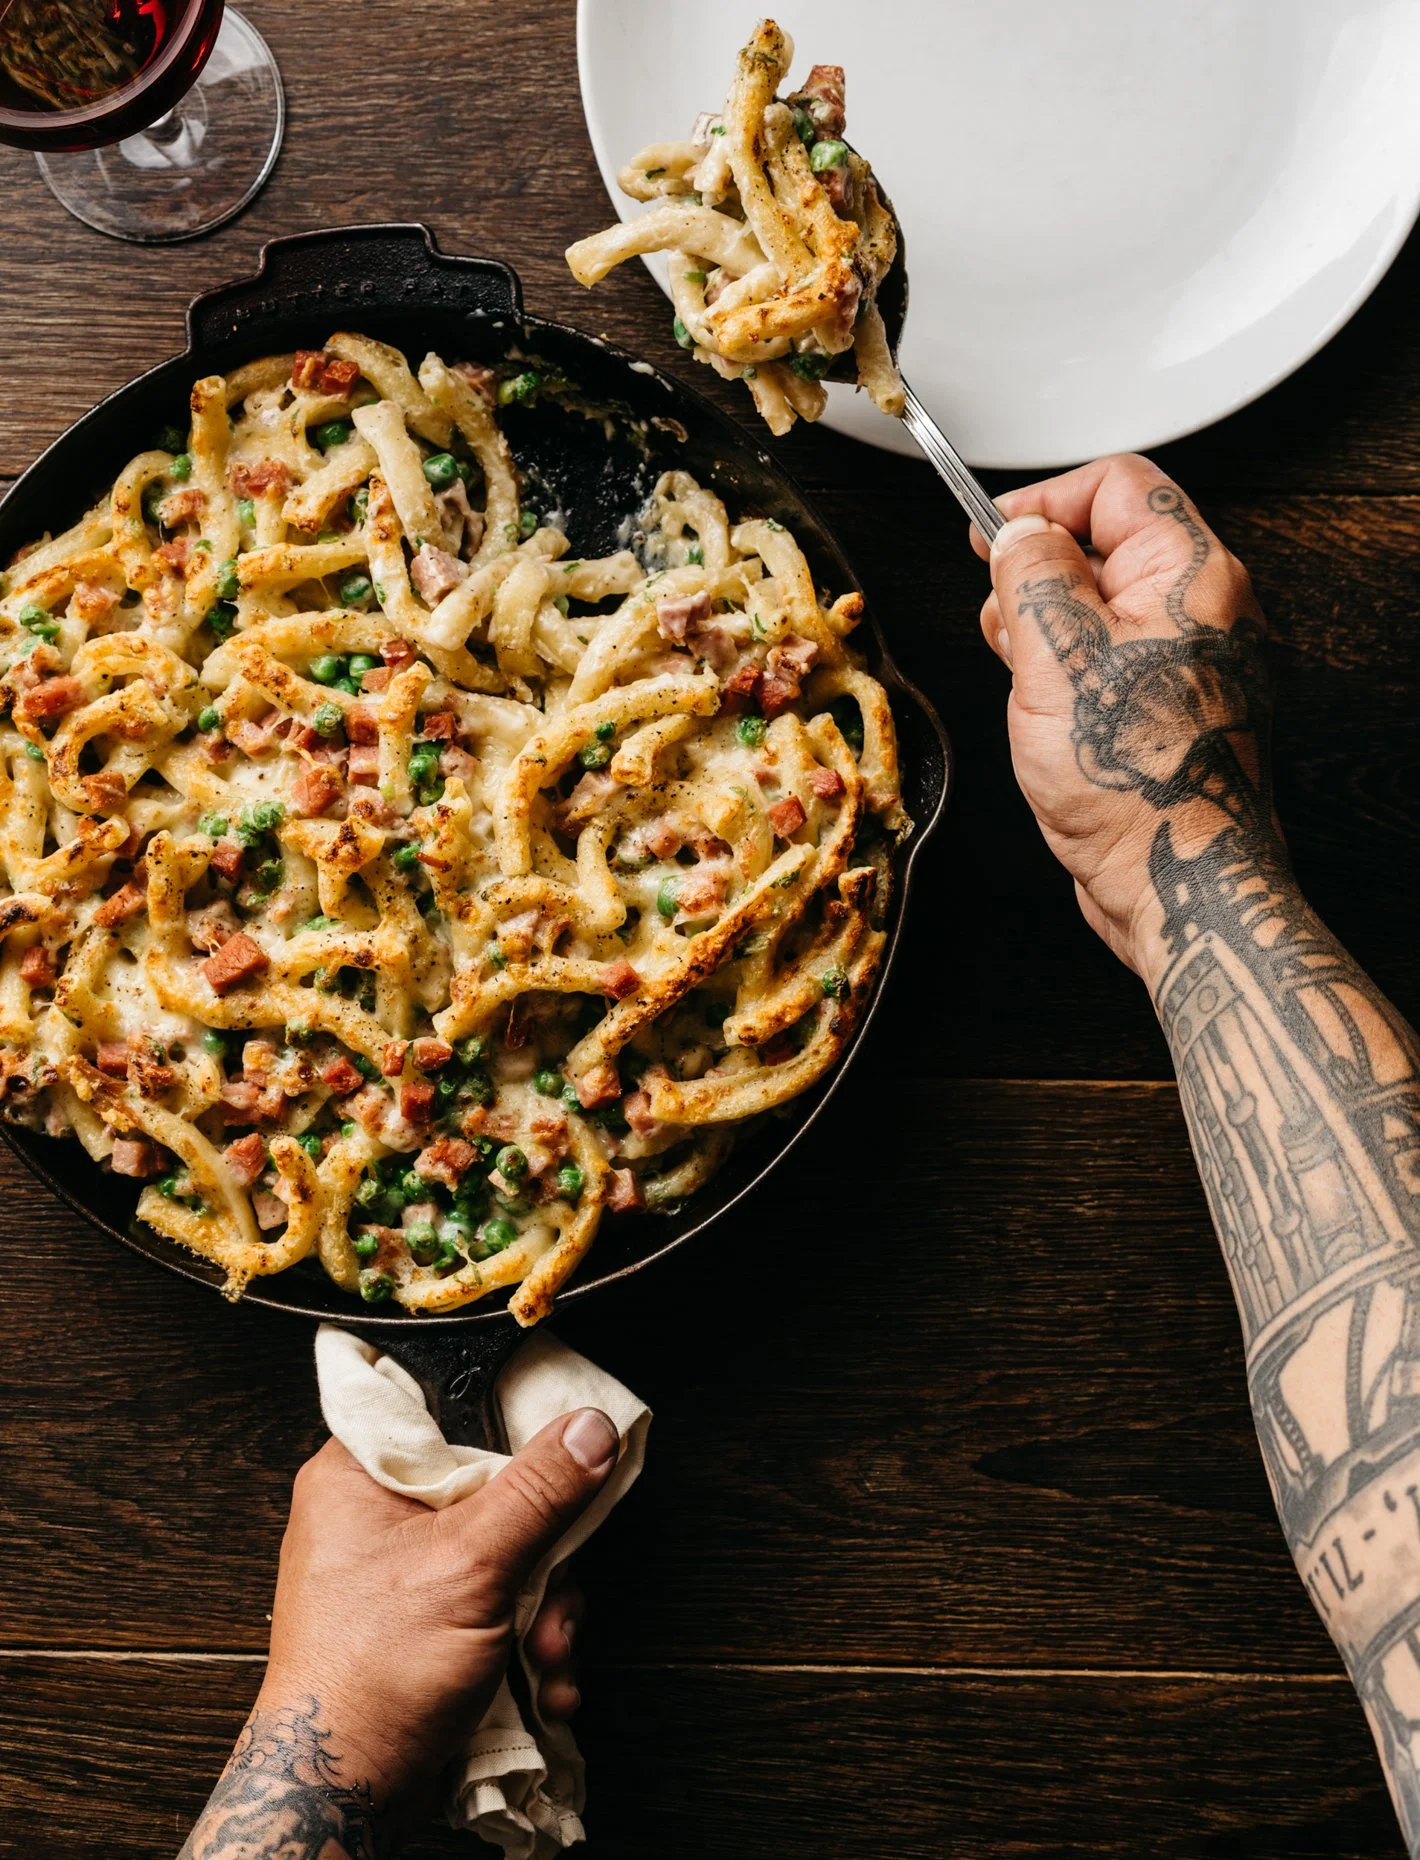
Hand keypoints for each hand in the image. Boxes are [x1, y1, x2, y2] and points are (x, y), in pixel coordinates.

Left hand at [256, 1409, 618, 1806]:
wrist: (341, 1793)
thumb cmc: (373, 1674)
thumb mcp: (471, 1564)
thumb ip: (538, 1490)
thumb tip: (591, 1428)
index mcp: (359, 1473)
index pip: (444, 1405)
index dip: (507, 1423)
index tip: (558, 1450)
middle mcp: (374, 1513)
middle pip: (492, 1487)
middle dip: (543, 1551)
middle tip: (554, 1587)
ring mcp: (398, 1573)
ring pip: (504, 1553)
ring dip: (544, 1607)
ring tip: (546, 1651)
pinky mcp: (421, 1624)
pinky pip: (493, 1604)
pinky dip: (525, 1641)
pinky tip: (539, 1679)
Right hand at [970, 454, 1275, 982]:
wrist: (1176, 881)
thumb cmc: (1134, 786)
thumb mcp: (1055, 657)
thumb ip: (1031, 577)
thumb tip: (1019, 534)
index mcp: (1191, 575)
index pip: (1118, 485)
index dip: (1045, 501)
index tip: (993, 536)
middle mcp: (1203, 609)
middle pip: (1107, 544)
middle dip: (1037, 575)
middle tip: (1004, 621)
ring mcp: (1189, 662)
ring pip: (1101, 607)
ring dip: (1045, 631)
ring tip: (1024, 679)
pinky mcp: (1171, 709)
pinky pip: (1110, 661)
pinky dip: (1066, 674)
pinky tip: (1044, 713)